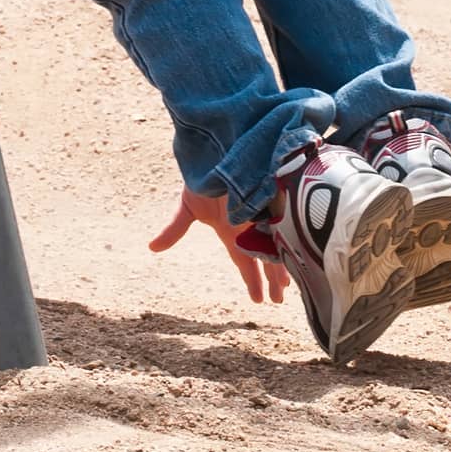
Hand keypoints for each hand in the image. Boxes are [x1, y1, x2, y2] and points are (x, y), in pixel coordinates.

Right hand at [149, 188, 289, 305]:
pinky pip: (283, 223)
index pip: (245, 261)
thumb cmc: (201, 177)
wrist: (212, 151)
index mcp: (232, 231)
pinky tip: (299, 251)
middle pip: (265, 258)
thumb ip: (175, 229)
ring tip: (289, 286)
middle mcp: (250, 226)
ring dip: (282, 265)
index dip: (252, 280)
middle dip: (272, 279)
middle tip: (278, 300)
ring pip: (277, 245)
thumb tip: (152, 248)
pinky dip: (289, 237)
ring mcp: (263, 214)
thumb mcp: (187, 207)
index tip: (259, 300)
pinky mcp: (272, 199)